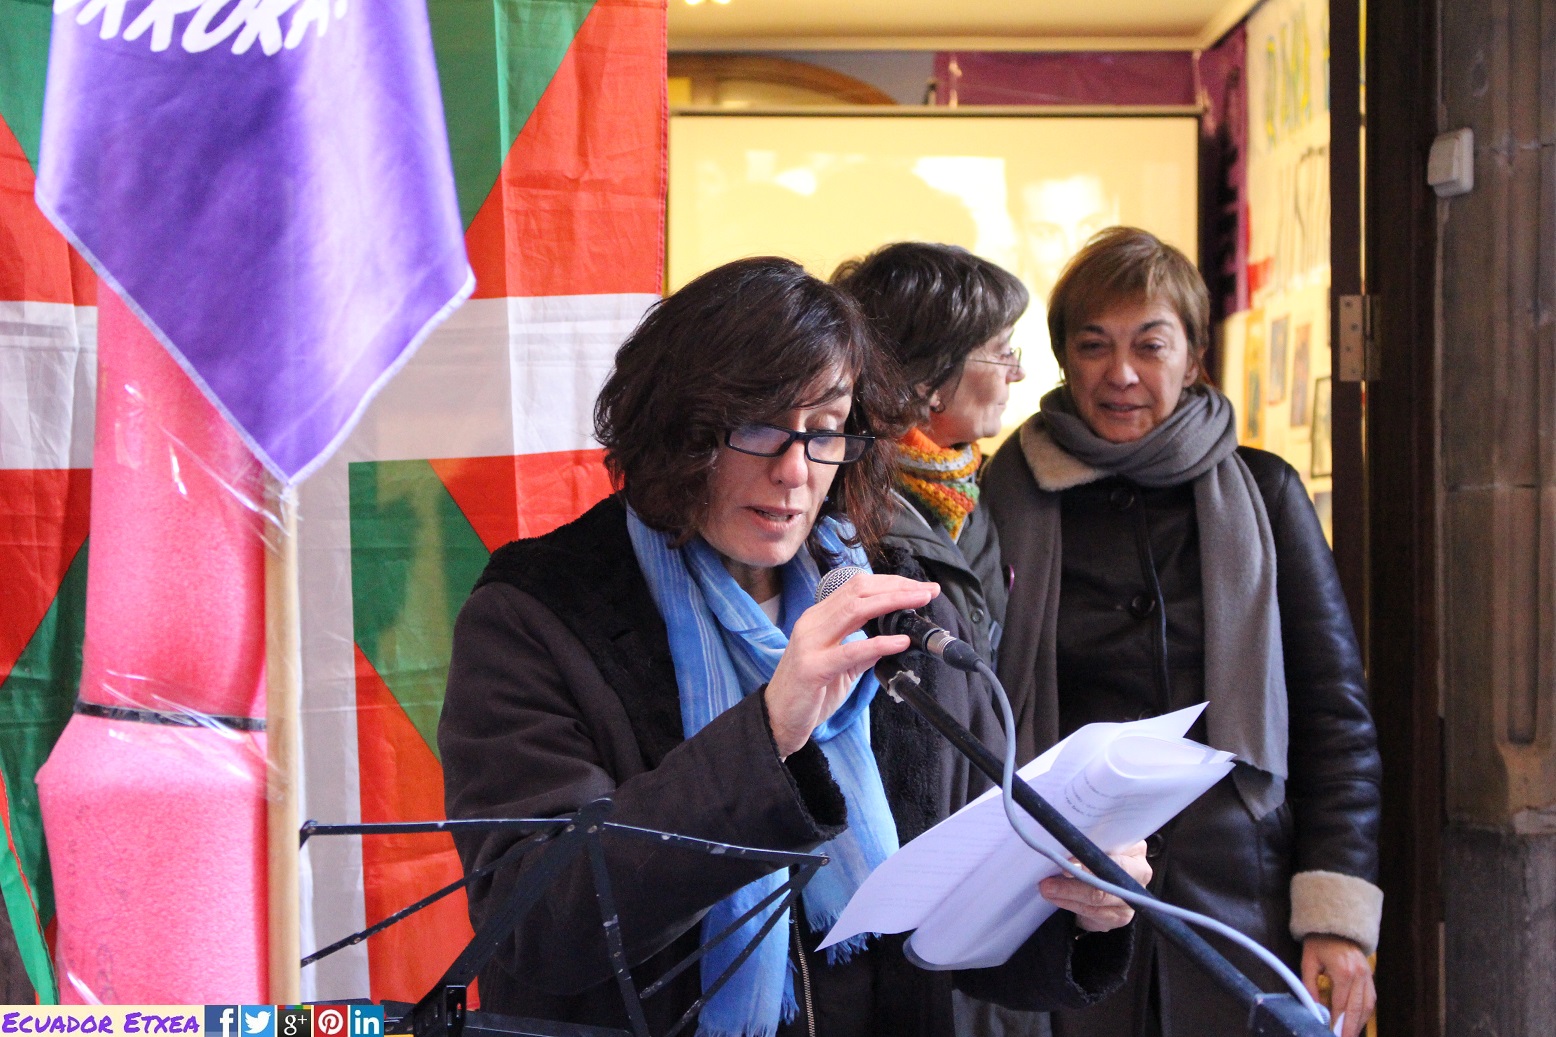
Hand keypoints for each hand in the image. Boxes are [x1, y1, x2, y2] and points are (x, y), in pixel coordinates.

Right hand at [764, 574, 938, 756]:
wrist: (777, 720)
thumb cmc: (808, 692)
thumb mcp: (841, 666)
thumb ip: (863, 651)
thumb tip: (892, 640)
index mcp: (818, 618)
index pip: (856, 587)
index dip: (890, 583)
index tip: (919, 588)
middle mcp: (812, 623)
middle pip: (858, 591)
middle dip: (897, 587)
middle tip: (928, 591)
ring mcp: (810, 643)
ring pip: (854, 610)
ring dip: (892, 603)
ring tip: (919, 603)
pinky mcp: (812, 668)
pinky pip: (850, 650)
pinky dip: (879, 643)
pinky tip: (900, 642)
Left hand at [1038, 841, 1150, 932]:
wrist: (1103, 878)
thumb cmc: (1095, 854)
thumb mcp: (1094, 841)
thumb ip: (1085, 840)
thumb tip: (1060, 842)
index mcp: (1135, 848)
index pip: (1114, 852)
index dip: (1090, 857)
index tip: (1066, 863)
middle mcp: (1140, 872)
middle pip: (1107, 879)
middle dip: (1074, 880)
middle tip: (1047, 883)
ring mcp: (1133, 897)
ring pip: (1099, 898)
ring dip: (1068, 895)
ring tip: (1047, 890)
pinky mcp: (1122, 916)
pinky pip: (1096, 914)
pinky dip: (1073, 906)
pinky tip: (1058, 900)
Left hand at [1302, 935, 1373, 1036]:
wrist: (1336, 924)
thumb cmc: (1319, 941)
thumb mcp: (1309, 961)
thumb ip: (1309, 985)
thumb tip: (1312, 1007)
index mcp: (1343, 971)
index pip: (1340, 1004)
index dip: (1336, 1021)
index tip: (1331, 1032)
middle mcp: (1359, 974)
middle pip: (1356, 1009)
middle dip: (1350, 1028)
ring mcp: (1367, 975)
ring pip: (1367, 1006)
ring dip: (1359, 1023)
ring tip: (1350, 1034)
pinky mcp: (1370, 975)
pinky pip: (1371, 998)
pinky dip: (1365, 1012)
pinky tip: (1358, 1021)